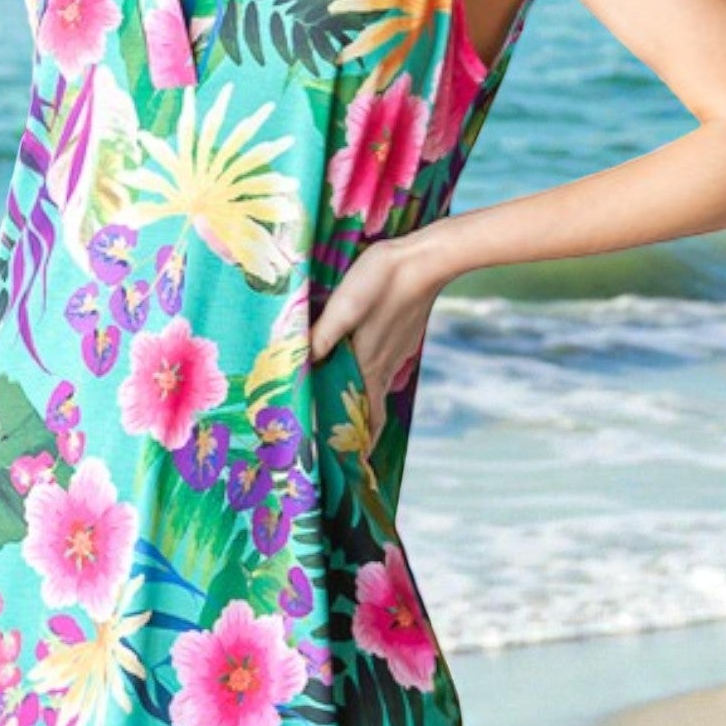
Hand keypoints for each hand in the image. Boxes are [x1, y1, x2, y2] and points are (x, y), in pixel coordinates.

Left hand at [307, 230, 447, 448]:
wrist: (426, 258)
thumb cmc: (382, 279)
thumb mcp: (345, 305)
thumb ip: (323, 335)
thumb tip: (300, 364)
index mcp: (369, 365)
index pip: (367, 419)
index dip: (359, 445)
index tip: (350, 466)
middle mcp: (384, 365)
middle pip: (370, 410)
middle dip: (355, 430)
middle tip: (337, 446)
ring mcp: (396, 352)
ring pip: (377, 389)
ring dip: (362, 405)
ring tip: (342, 414)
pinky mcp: (402, 336)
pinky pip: (383, 370)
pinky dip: (370, 381)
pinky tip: (358, 369)